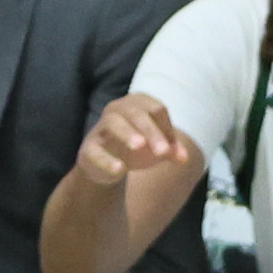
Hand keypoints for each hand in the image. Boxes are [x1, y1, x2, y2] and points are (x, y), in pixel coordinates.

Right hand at [73, 93, 196, 188]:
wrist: (106, 164)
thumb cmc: (136, 148)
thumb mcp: (156, 147)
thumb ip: (171, 150)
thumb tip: (183, 158)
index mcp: (136, 103)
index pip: (156, 109)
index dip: (166, 128)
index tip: (171, 150)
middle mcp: (117, 109)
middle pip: (137, 113)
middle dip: (152, 131)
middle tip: (163, 152)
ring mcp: (101, 127)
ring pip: (113, 122)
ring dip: (127, 133)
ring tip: (139, 146)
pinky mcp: (88, 148)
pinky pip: (96, 150)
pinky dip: (107, 159)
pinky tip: (120, 169)